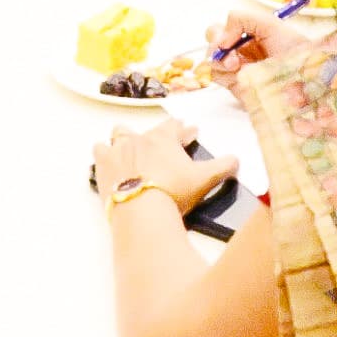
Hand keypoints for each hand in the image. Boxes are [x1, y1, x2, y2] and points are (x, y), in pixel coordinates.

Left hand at [92, 119, 236, 215]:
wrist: (142, 209)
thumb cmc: (173, 191)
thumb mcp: (204, 179)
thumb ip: (222, 167)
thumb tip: (237, 160)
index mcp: (164, 139)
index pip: (176, 128)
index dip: (185, 129)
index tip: (191, 130)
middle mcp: (140, 139)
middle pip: (149, 130)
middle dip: (158, 133)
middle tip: (165, 139)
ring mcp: (119, 150)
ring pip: (120, 134)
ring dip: (126, 137)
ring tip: (130, 142)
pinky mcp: (103, 165)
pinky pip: (100, 150)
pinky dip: (104, 152)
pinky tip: (106, 154)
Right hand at [206, 12, 308, 81]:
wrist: (304, 75)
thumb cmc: (292, 49)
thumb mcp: (269, 24)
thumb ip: (241, 19)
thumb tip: (222, 40)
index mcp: (246, 34)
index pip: (221, 29)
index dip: (219, 34)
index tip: (229, 41)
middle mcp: (239, 49)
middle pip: (212, 44)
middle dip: (215, 48)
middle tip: (232, 58)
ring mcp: (237, 68)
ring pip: (211, 61)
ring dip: (219, 63)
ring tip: (237, 67)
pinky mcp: (237, 84)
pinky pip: (216, 77)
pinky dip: (221, 75)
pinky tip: (237, 76)